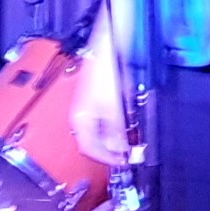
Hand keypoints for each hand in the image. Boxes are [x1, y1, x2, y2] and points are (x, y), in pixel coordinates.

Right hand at [70, 49, 129, 164]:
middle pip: (96, 140)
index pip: (89, 149)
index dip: (106, 158)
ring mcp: (89, 107)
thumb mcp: (113, 108)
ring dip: (116, 136)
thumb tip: (121, 150)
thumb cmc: (104, 72)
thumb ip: (117, 131)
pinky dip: (117, 123)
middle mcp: (81, 115)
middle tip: (129, 152)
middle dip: (113, 147)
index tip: (122, 162)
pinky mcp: (98, 99)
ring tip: (130, 138)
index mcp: (79, 119)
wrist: (107, 48)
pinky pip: (107, 118)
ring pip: (102, 130)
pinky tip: (127, 121)